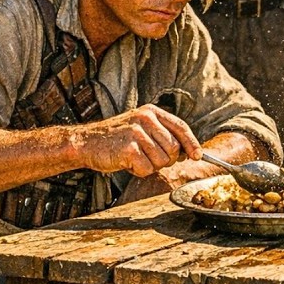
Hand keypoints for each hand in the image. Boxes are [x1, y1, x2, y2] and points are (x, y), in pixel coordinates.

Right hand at [75, 104, 201, 177]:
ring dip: (150, 166)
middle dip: (165, 160)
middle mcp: (146, 119)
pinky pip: (147, 168)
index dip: (192, 143)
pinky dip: (139, 171)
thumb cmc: (116, 139)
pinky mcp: (128, 148)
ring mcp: (137, 132)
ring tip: (135, 158)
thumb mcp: (141, 128)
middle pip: (174, 148)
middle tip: (148, 158)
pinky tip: (127, 163)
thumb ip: (163, 135)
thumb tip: (188, 152)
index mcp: (151, 112)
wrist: (86, 143)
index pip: (181, 127)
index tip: (197, 156)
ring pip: (162, 161)